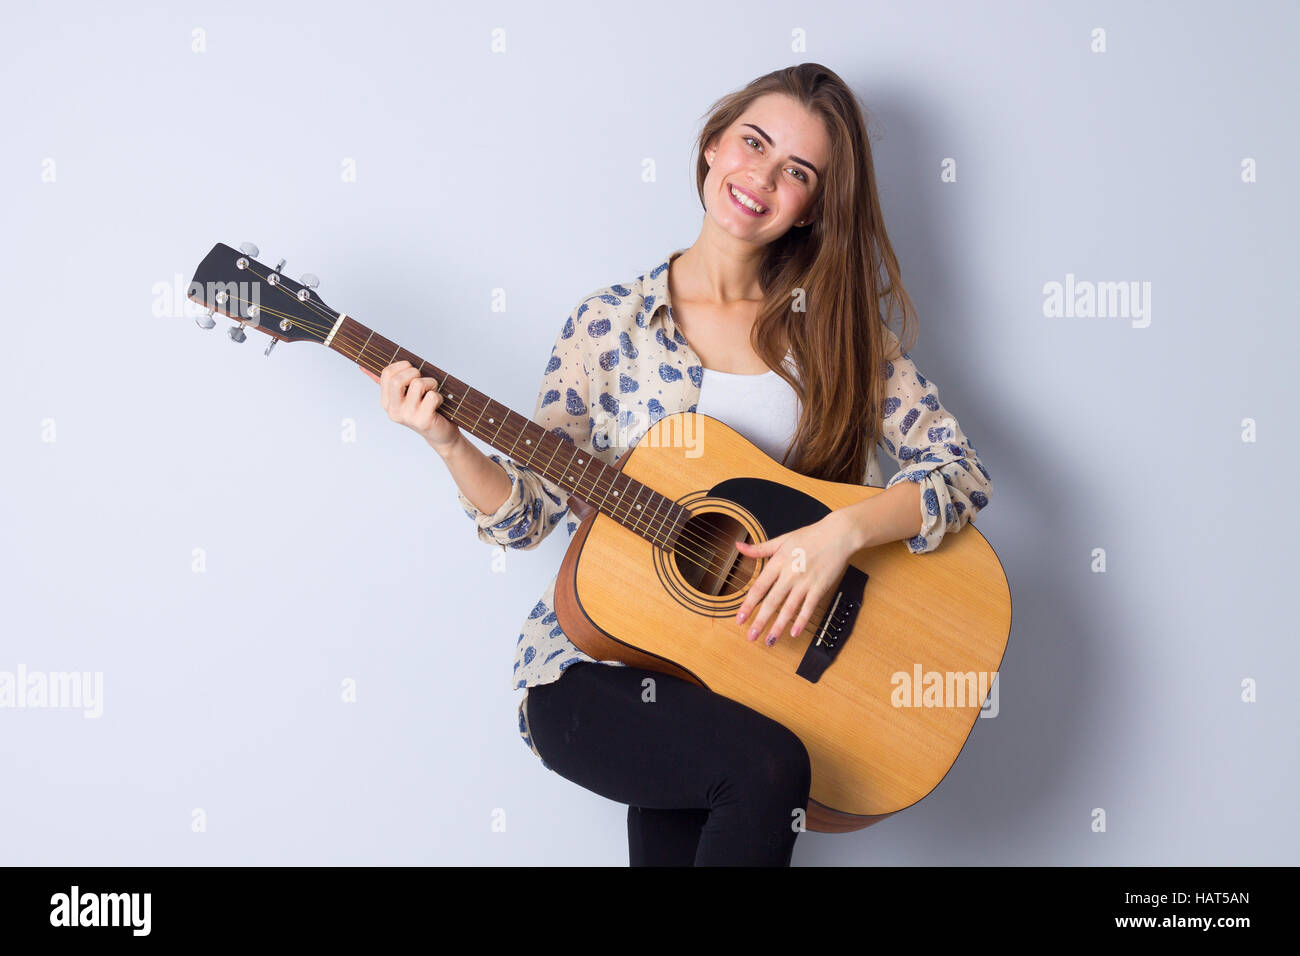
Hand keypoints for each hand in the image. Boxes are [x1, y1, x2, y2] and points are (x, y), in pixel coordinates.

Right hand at [363, 360, 463, 454]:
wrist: (440, 434)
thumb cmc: (424, 408)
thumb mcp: (404, 395)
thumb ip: (388, 382)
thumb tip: (363, 367)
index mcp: (386, 402)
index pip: (387, 373)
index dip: (403, 366)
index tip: (412, 372)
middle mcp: (393, 410)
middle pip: (397, 379)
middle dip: (415, 372)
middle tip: (424, 382)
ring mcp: (407, 417)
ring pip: (417, 384)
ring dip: (431, 383)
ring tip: (433, 392)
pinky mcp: (423, 421)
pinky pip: (432, 396)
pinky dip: (439, 396)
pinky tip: (438, 404)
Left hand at [732, 511, 859, 646]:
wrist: (837, 534)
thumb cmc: (810, 536)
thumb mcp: (782, 540)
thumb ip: (759, 548)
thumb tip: (739, 546)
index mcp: (778, 562)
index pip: (759, 587)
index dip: (748, 604)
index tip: (740, 618)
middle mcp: (789, 574)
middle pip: (772, 601)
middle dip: (760, 621)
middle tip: (751, 636)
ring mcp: (805, 582)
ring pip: (789, 608)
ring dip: (778, 626)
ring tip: (769, 641)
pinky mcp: (819, 588)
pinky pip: (809, 608)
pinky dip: (801, 621)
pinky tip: (794, 633)